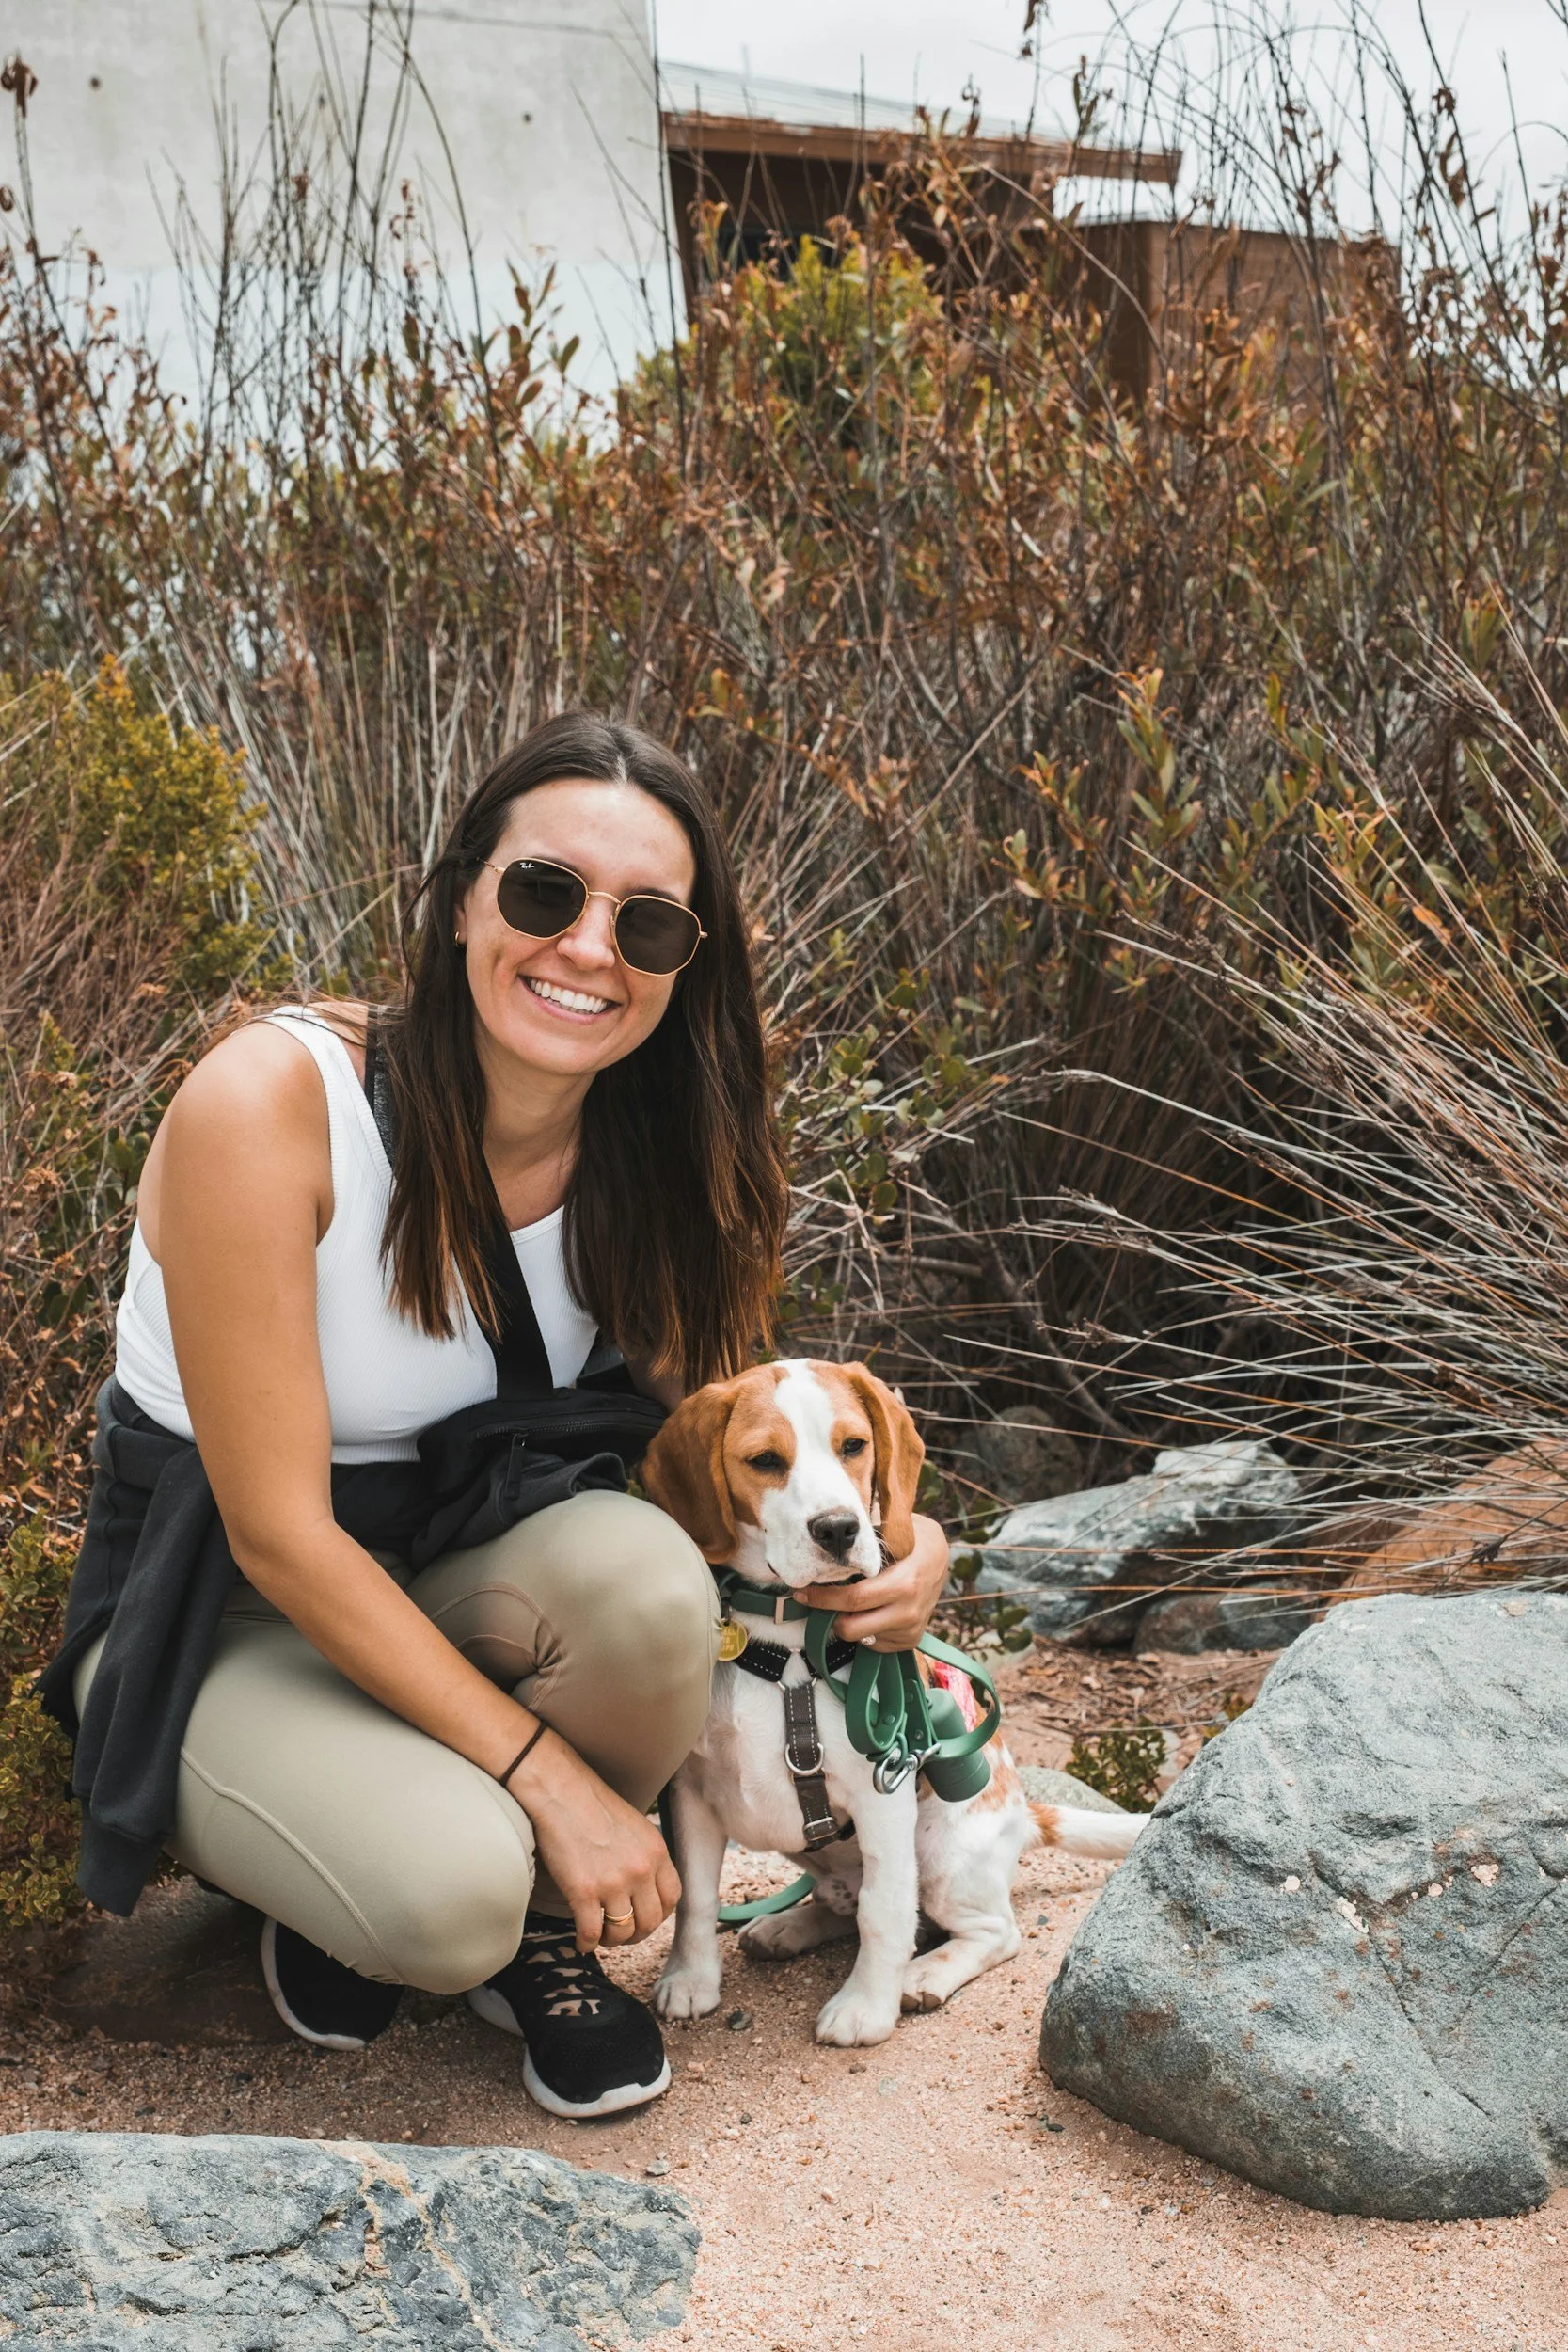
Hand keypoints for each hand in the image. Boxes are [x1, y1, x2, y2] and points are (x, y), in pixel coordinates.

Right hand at [507, 1729, 680, 1952]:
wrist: (561, 1792)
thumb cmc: (593, 1806)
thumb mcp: (636, 1827)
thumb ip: (646, 1856)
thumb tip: (645, 1888)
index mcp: (657, 1851)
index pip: (673, 1898)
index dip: (660, 1915)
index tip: (645, 1918)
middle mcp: (641, 1869)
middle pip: (651, 1922)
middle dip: (636, 1934)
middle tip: (622, 1933)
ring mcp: (613, 1882)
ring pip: (622, 1932)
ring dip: (611, 1940)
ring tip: (601, 1936)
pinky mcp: (584, 1891)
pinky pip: (591, 1933)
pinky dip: (587, 1943)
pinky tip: (582, 1940)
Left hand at [799, 1512, 949, 1652]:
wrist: (942, 1557)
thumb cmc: (910, 1541)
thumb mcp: (891, 1535)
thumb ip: (863, 1545)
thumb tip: (824, 1544)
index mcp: (903, 1584)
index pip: (852, 1599)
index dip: (822, 1598)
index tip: (801, 1592)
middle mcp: (908, 1611)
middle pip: (851, 1627)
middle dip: (828, 1615)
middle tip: (815, 1600)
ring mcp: (910, 1629)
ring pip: (859, 1637)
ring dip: (847, 1622)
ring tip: (845, 1602)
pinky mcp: (910, 1640)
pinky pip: (873, 1643)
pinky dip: (864, 1629)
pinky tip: (868, 1610)